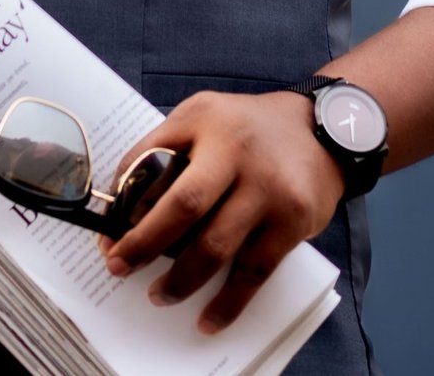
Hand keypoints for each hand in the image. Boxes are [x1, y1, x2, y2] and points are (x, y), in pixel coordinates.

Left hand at [98, 90, 343, 336]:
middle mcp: (237, 151)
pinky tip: (209, 318)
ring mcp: (268, 187)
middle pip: (185, 206)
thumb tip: (123, 204)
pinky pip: (253, 271)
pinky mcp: (293, 220)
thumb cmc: (249, 128)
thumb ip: (166, 147)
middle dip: (146, 245)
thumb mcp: (204, 115)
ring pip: (216, 246)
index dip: (126, 204)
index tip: (109, 239)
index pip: (153, 160)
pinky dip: (228, 302)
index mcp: (206, 120)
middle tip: (121, 269)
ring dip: (181, 280)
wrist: (325, 130)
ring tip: (160, 296)